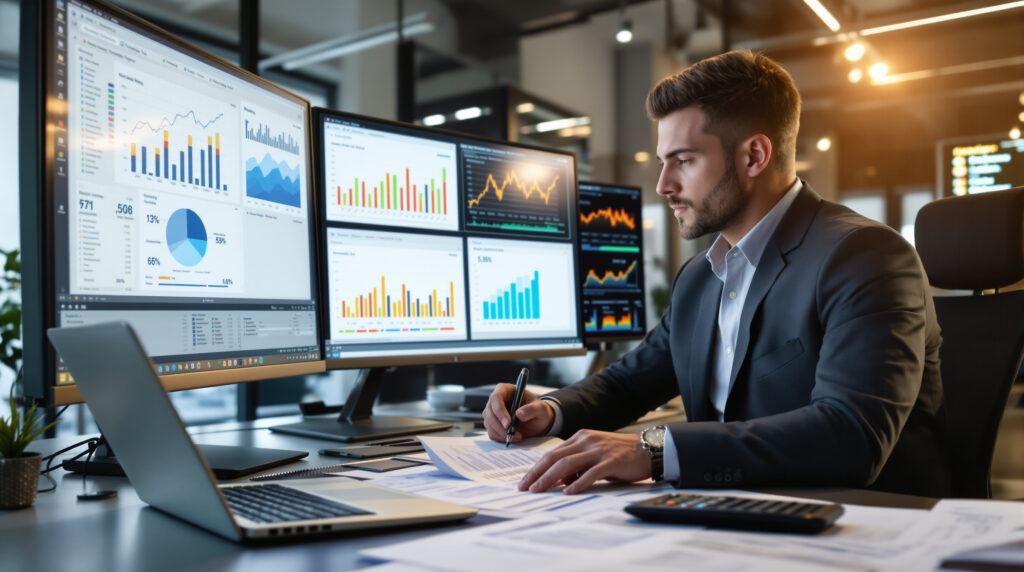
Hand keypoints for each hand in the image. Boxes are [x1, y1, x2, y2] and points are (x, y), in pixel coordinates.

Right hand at [482, 384, 553, 443]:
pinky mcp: (493, 425)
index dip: (500, 410)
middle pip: (489, 412)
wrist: (537, 422)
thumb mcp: (541, 408)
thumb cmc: (538, 411)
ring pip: (489, 424)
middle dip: (500, 426)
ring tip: (518, 436)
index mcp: (506, 390)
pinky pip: (492, 433)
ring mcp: (493, 413)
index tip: (508, 423)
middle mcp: (496, 401)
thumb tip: (519, 414)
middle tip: (512, 434)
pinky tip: (513, 438)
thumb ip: (532, 409)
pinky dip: (501, 438)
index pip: (496, 397)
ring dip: (502, 433)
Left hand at [518, 430, 649, 493]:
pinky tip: (568, 491)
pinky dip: (577, 483)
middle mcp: (586, 441)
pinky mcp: (611, 461)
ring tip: (538, 490)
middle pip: (554, 457)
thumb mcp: (595, 455)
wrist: (648, 448)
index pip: (552, 453)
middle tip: (524, 487)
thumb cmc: (620, 454)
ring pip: (567, 464)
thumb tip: (559, 482)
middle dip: (536, 473)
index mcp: (580, 437)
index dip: (536, 468)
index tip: (525, 481)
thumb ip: (577, 465)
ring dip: (550, 478)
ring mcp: (598, 450)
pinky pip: (590, 473)